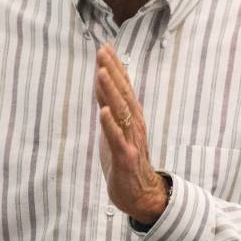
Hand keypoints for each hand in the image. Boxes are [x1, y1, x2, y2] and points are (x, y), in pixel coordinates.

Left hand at [95, 44, 167, 223]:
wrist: (140, 194)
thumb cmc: (125, 157)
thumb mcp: (115, 127)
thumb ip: (110, 104)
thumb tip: (101, 80)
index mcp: (132, 116)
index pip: (122, 87)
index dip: (114, 66)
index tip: (104, 46)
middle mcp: (134, 124)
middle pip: (122, 94)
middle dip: (112, 72)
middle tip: (102, 51)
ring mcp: (130, 140)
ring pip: (120, 112)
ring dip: (111, 92)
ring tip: (100, 73)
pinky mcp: (125, 157)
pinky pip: (117, 139)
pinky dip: (110, 125)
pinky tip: (103, 111)